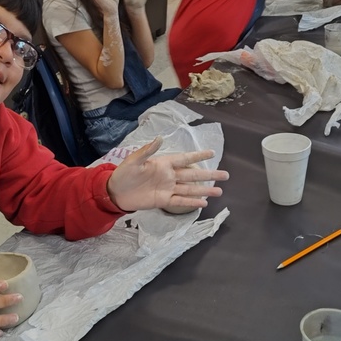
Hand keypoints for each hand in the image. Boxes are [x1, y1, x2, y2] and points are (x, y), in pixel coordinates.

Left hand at [106, 137, 228, 212]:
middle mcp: (169, 175)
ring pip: (190, 189)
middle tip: (226, 175)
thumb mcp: (134, 160)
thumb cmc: (124, 174)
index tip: (213, 153)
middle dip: (209, 175)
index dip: (198, 156)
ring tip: (220, 191)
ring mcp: (168, 188)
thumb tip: (160, 138)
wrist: (115, 192)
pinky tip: (203, 203)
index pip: (185, 158)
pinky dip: (192, 202)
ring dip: (205, 190)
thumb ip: (148, 151)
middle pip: (193, 175)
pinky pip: (180, 200)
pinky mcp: (164, 200)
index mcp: (164, 163)